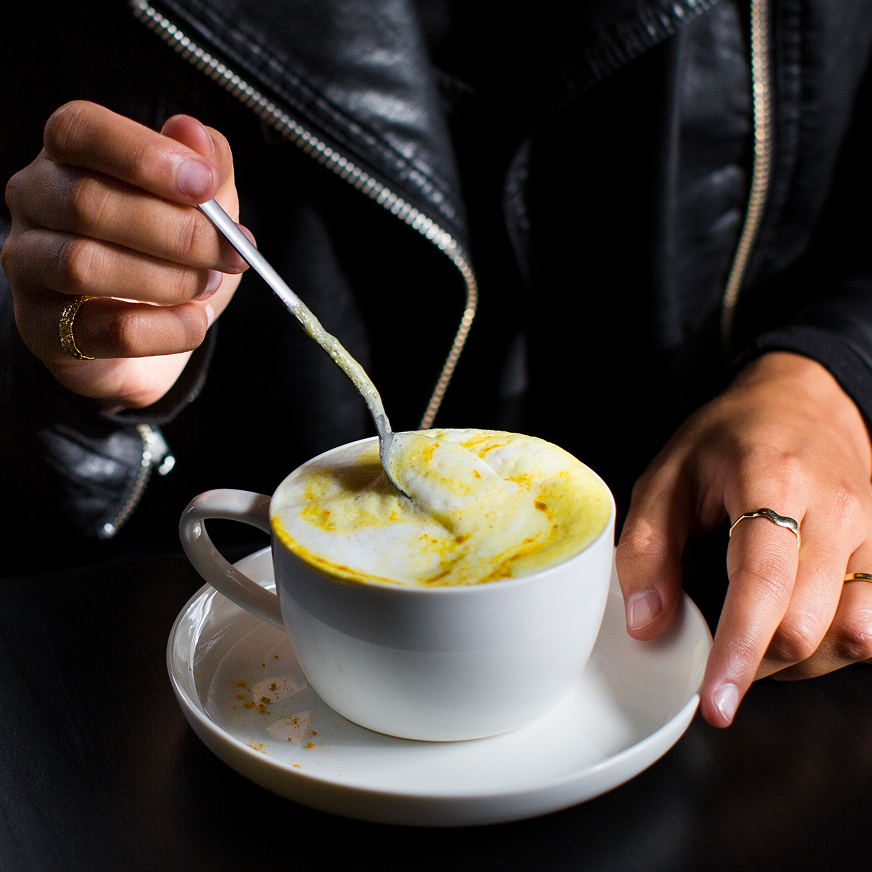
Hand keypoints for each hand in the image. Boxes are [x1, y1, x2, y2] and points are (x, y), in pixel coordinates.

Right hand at [2, 100, 250, 409]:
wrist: (156, 336)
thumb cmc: (172, 257)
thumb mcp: (203, 205)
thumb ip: (207, 164)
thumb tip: (192, 130)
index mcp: (69, 157)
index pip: (79, 130)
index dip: (143, 155)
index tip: (204, 183)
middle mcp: (35, 204)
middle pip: (87, 203)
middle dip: (178, 232)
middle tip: (231, 253)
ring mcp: (29, 268)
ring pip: (85, 265)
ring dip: (169, 280)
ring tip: (208, 285)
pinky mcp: (43, 329)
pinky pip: (106, 330)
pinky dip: (167, 329)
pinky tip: (194, 321)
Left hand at [616, 351, 871, 726]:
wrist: (803, 401)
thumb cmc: (728, 438)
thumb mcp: (667, 477)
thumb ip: (646, 549)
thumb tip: (647, 625)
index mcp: (771, 481)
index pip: (761, 583)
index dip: (738, 651)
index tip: (716, 701)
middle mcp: (834, 510)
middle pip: (808, 624)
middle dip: (757, 659)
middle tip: (718, 652)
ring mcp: (871, 531)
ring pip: (850, 635)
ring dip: (797, 661)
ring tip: (754, 636)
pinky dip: (834, 646)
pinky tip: (796, 624)